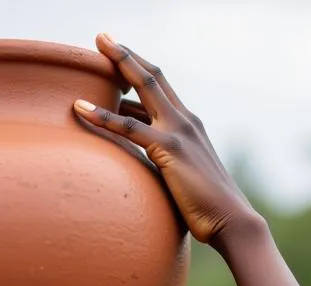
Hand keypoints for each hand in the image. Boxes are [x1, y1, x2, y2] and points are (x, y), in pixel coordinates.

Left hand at [74, 34, 258, 245]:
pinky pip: (130, 128)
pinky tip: (79, 108)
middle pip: (152, 77)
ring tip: (90, 55)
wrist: (230, 221)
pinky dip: (102, 116)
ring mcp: (179, 132)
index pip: (161, 89)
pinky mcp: (170, 150)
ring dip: (117, 68)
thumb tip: (144, 173)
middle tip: (102, 37)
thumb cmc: (206, 209)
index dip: (139, 70)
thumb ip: (165, 168)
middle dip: (126, 55)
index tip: (118, 58)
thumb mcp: (182, 179)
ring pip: (143, 89)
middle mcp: (185, 121)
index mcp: (189, 126)